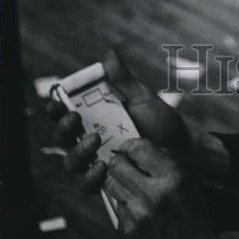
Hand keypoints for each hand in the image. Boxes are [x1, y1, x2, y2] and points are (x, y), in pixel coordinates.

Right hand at [46, 49, 191, 192]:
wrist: (183, 152)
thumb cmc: (162, 123)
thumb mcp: (143, 98)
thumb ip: (123, 80)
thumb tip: (109, 54)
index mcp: (95, 118)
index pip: (66, 113)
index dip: (55, 108)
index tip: (57, 102)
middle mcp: (91, 140)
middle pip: (62, 138)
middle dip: (62, 128)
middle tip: (75, 118)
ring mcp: (97, 162)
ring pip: (70, 162)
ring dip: (76, 151)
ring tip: (95, 139)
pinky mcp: (107, 183)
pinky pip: (87, 185)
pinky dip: (89, 177)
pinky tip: (101, 166)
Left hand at [106, 138, 221, 238]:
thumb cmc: (190, 208)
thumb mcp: (186, 176)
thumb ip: (163, 158)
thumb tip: (136, 146)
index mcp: (172, 176)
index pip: (136, 148)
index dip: (130, 146)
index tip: (131, 149)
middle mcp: (154, 194)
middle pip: (117, 164)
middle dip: (120, 162)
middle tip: (127, 166)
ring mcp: (139, 214)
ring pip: (111, 184)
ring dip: (119, 182)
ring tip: (132, 187)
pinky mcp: (129, 231)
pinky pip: (115, 206)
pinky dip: (123, 205)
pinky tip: (137, 209)